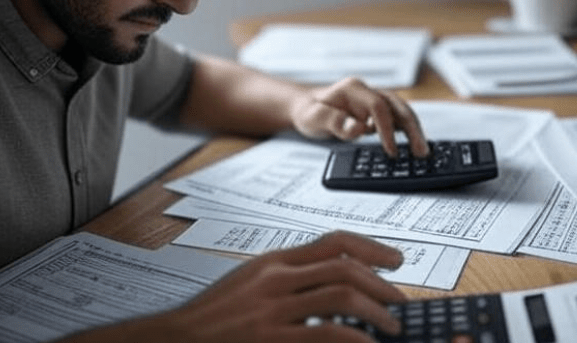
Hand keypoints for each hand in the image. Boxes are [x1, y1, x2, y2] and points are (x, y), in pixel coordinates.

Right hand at [164, 231, 406, 342]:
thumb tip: (332, 280)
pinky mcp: (270, 338)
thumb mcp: (250, 283)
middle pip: (345, 268)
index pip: (334, 242)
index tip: (396, 261)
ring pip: (341, 296)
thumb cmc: (214, 316)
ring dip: (376, 312)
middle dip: (382, 285)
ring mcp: (272, 308)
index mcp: (273, 261)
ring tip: (390, 327)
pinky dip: (354, 338)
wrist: (176, 339)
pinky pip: (325, 333)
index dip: (372, 248)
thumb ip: (287, 277)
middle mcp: (275, 278)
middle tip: (400, 302)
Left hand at [290, 77, 428, 156]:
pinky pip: (396, 118)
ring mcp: (373, 99)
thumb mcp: (312, 118)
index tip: (391, 151)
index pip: (378, 106)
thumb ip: (333, 121)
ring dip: (413, 129)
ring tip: (422, 151)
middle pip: (397, 106)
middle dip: (412, 128)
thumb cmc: (308, 111)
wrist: (305, 106)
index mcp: (353, 89)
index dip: (387, 128)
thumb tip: (357, 129)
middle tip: (421, 151)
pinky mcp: (376, 110)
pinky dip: (406, 130)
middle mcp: (367, 91)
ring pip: (401, 111)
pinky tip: (412, 145)